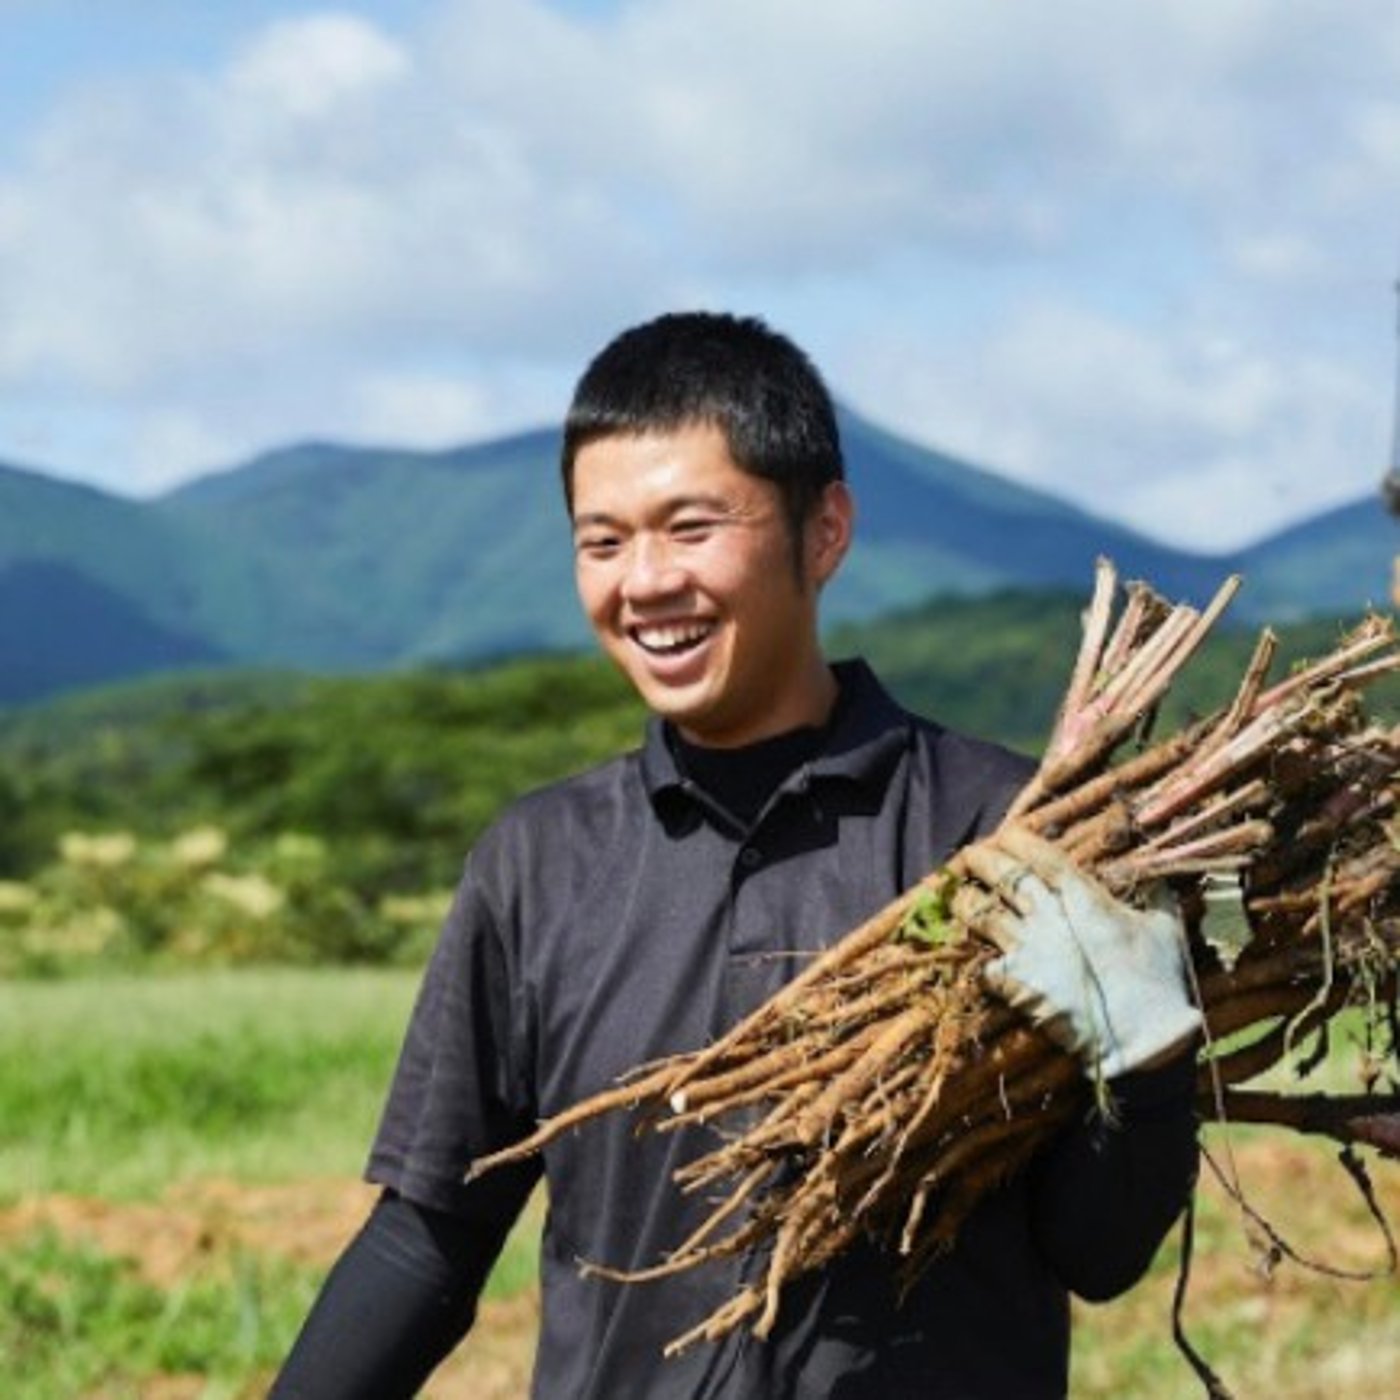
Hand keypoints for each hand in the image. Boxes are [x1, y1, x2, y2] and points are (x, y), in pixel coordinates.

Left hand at [961, 825, 1202, 1079]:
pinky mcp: (1016, 984)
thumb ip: (1156, 897)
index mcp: (1083, 897)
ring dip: (964, 902)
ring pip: (980, 914)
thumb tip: (1159, 877)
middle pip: (1002, 876)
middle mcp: (1048, 917)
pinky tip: (962, 949)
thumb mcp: (1165, 929)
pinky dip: (969, 954)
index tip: (1006, 834)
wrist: (1144, 1040)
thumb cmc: (1159, 981)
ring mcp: (1028, 950)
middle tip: (970, 856)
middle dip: (981, 860)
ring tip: (954, 895)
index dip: (1017, 840)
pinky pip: (980, 962)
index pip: (1040, 856)